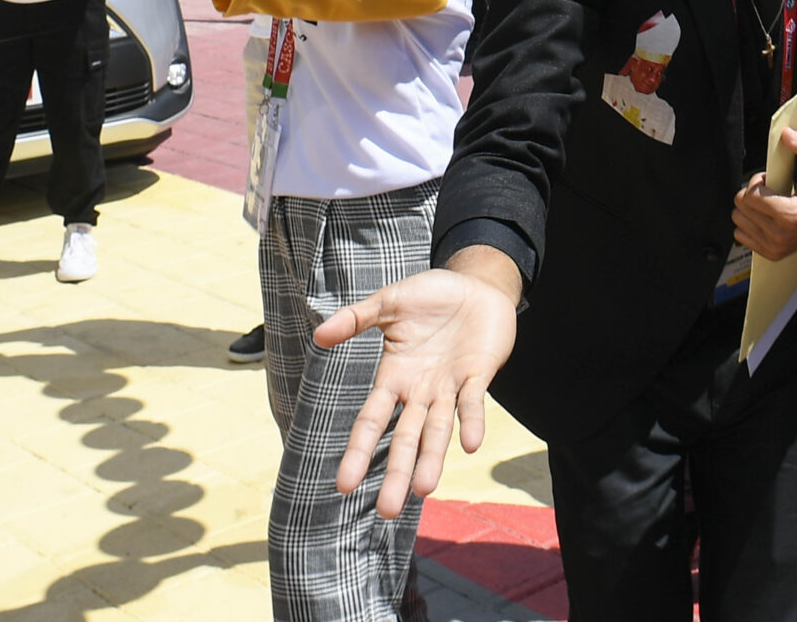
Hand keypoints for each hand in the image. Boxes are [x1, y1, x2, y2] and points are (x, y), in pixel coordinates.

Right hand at [312, 253, 519, 518]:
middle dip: (397, 472)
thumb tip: (317, 335)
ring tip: (424, 491)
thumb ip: (355, 319)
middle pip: (406, 438)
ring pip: (438, 429)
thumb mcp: (389, 302)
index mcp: (395, 377)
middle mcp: (421, 390)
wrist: (477, 285)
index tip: (343, 485)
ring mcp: (450, 386)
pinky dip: (471, 421)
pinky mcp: (479, 374)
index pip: (371, 421)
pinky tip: (468, 445)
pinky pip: (473, 402)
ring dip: (432, 458)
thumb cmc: (431, 296)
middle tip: (386, 511)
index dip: (358, 451)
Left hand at [732, 135, 796, 259]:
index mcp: (792, 216)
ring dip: (751, 207)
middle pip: (741, 207)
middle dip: (753, 192)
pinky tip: (768, 216)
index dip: (758, 181)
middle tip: (772, 189)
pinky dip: (750, 222)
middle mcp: (782, 236)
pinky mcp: (771, 253)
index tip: (771, 179)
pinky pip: (741, 235)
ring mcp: (776, 247)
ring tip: (771, 202)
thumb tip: (787, 134)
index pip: (751, 197)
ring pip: (738, 220)